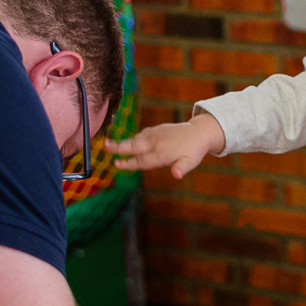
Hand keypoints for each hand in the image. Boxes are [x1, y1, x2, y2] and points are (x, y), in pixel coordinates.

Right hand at [105, 113, 225, 178]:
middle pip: (134, 146)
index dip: (129, 163)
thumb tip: (177, 175)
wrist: (199, 132)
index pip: (142, 160)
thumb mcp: (190, 162)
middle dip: (119, 147)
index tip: (117, 164)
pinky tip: (128, 141)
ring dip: (123, 142)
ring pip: (136, 139)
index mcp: (161, 154)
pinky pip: (142, 134)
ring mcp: (155, 135)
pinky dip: (134, 138)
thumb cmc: (194, 151)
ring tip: (109, 144)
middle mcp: (156, 143)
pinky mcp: (156, 130)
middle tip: (105, 147)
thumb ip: (182, 168)